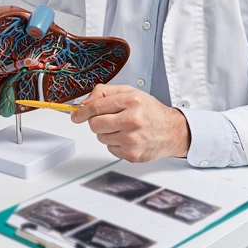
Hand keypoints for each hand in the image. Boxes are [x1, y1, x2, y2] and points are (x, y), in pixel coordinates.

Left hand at [69, 84, 190, 161]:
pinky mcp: (132, 154)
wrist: (172, 131)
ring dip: (106, 133)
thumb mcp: (130, 92)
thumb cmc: (150, 111)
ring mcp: (132, 139)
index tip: (75, 116)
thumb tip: (84, 103)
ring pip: (101, 137)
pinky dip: (115, 144)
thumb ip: (105, 93)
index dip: (81, 112)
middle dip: (96, 122)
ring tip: (122, 128)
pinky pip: (110, 149)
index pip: (96, 107)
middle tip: (106, 120)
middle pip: (95, 124)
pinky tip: (127, 138)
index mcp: (132, 101)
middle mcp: (132, 120)